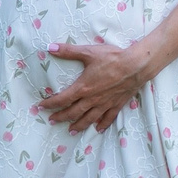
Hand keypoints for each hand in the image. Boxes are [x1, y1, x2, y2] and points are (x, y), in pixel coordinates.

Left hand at [36, 39, 153, 131]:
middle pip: (73, 112)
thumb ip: (69, 51)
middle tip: (52, 120)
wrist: (135, 66)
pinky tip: (98, 129)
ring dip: (79, 125)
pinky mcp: (116, 105)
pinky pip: (108, 118)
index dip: (50, 104)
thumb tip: (50, 47)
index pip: (62, 99)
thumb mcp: (88, 52)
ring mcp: (105, 104)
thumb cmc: (112, 58)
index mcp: (83, 88)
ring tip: (71, 130)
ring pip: (89, 118)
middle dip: (61, 117)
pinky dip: (102, 125)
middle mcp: (92, 99)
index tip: (42, 106)